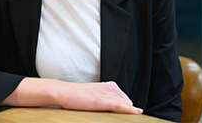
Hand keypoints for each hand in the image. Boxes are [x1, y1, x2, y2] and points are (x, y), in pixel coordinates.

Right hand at [1, 78, 142, 113]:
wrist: (64, 92)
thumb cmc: (77, 96)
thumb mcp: (95, 95)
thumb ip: (106, 99)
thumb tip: (114, 108)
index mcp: (110, 86)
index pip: (126, 100)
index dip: (126, 108)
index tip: (125, 114)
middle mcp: (111, 88)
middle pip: (128, 104)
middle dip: (126, 111)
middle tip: (115, 116)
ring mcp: (108, 94)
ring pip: (126, 106)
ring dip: (126, 113)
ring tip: (112, 113)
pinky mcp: (104, 101)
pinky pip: (122, 107)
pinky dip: (130, 111)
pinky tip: (137, 113)